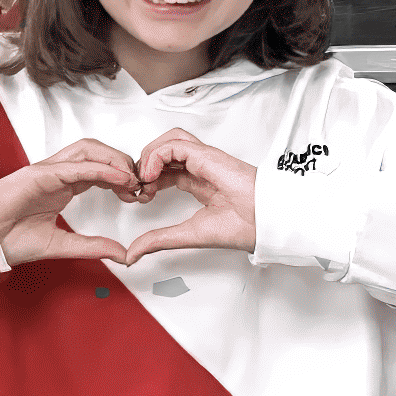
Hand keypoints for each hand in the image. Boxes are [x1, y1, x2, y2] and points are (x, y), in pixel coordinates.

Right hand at [0, 135, 146, 271]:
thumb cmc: (13, 238)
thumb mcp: (64, 245)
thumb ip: (93, 247)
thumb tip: (123, 255)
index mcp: (65, 185)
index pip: (100, 169)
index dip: (122, 177)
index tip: (138, 194)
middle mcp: (59, 173)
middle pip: (98, 153)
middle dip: (122, 163)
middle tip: (141, 185)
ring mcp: (49, 170)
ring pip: (88, 150)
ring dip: (113, 160)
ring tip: (132, 179)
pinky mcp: (40, 173)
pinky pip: (74, 166)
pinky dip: (99, 169)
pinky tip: (118, 179)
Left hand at [121, 125, 260, 261]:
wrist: (263, 222)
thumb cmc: (243, 227)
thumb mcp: (187, 235)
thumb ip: (159, 241)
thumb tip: (132, 254)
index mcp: (199, 183)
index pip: (165, 171)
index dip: (146, 180)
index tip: (140, 198)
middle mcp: (200, 168)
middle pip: (163, 152)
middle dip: (142, 167)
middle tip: (137, 188)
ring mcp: (203, 159)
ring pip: (168, 141)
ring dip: (148, 156)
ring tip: (144, 180)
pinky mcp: (206, 155)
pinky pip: (173, 144)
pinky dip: (155, 156)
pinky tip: (152, 176)